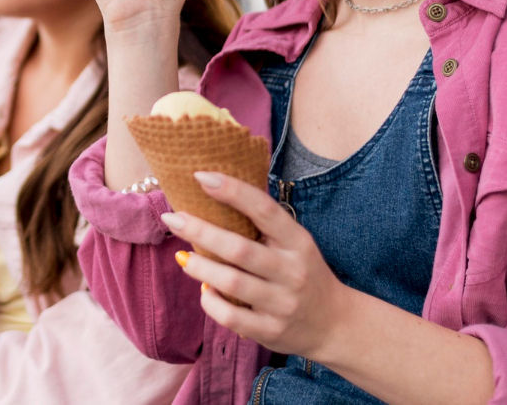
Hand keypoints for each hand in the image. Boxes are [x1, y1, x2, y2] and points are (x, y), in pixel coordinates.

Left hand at [159, 171, 350, 358]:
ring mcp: (282, 303)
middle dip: (200, 230)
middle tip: (172, 218)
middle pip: (239, 248)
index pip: (264, 210)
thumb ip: (264, 226)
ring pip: (231, 282)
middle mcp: (292, 271)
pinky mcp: (271, 331)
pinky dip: (210, 301)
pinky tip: (204, 289)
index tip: (201, 176)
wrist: (334, 324)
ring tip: (182, 256)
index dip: (232, 190)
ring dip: (199, 267)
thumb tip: (212, 193)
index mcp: (297, 242)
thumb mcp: (294, 244)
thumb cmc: (303, 274)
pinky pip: (230, 316)